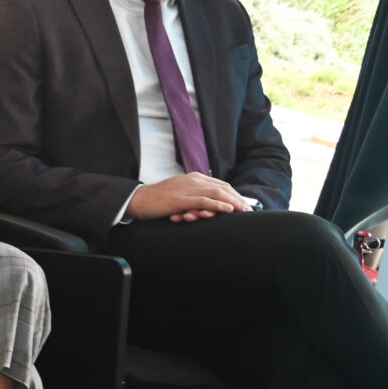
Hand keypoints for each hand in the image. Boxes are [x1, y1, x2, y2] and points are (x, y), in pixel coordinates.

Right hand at [128, 173, 248, 221]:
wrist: (138, 200)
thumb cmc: (158, 199)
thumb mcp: (180, 192)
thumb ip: (195, 194)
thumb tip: (210, 203)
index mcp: (194, 177)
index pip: (220, 184)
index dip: (234, 194)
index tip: (244, 204)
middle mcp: (193, 180)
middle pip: (222, 187)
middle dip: (238, 199)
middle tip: (249, 210)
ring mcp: (187, 189)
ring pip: (216, 193)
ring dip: (233, 202)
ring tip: (244, 211)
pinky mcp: (180, 199)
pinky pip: (204, 201)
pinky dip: (218, 204)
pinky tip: (228, 210)